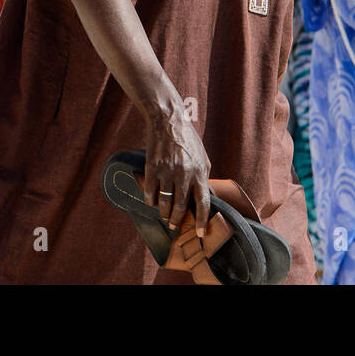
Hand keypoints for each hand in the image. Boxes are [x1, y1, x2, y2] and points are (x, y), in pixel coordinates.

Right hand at [143, 104, 211, 237]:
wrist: (168, 121)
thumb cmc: (187, 139)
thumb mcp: (203, 156)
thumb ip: (204, 176)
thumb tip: (204, 194)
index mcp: (199, 172)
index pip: (202, 203)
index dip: (201, 221)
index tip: (199, 233)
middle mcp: (184, 174)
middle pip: (180, 207)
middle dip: (177, 220)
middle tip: (175, 225)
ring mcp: (167, 172)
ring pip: (164, 203)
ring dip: (164, 214)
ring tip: (164, 216)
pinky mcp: (152, 168)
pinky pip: (150, 193)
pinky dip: (151, 201)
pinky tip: (152, 201)